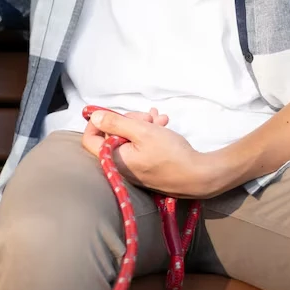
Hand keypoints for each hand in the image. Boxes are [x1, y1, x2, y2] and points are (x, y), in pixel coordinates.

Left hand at [82, 109, 209, 198]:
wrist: (199, 176)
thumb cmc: (170, 154)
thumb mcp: (142, 131)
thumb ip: (116, 123)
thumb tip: (94, 116)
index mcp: (114, 159)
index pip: (89, 139)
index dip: (97, 122)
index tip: (110, 113)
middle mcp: (121, 166)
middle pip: (112, 135)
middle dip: (129, 120)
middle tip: (147, 117)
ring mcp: (134, 168)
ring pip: (129, 137)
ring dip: (142, 124)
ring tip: (159, 119)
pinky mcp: (147, 167)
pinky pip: (140, 145)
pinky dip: (149, 133)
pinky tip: (162, 123)